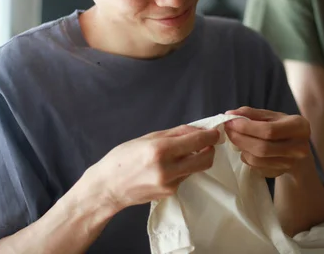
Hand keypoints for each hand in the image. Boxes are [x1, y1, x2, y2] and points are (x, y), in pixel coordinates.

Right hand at [85, 125, 219, 211]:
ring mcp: (170, 184)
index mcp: (160, 150)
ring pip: (196, 168)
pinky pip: (185, 176)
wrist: (107, 188)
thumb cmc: (122, 159)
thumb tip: (198, 130)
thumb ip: (175, 133)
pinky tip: (170, 165)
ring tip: (183, 152)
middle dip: (211, 149)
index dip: (211, 135)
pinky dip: (183, 168)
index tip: (216, 132)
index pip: (197, 141)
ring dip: (196, 158)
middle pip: (206, 159)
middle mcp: (168, 169)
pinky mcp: (170, 193)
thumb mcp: (148, 138)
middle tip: (208, 142)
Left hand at [224, 107, 310, 177]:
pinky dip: (246, 156)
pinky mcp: (280, 173)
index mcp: (299, 127)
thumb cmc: (280, 127)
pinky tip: (246, 148)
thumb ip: (250, 113)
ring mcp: (290, 163)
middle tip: (227, 130)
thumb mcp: (270, 116)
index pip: (269, 130)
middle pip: (263, 147)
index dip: (246, 127)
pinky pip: (256, 166)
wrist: (296, 148)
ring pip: (257, 159)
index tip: (230, 122)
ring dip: (241, 148)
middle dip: (240, 139)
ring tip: (235, 138)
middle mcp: (299, 147)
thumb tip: (229, 114)